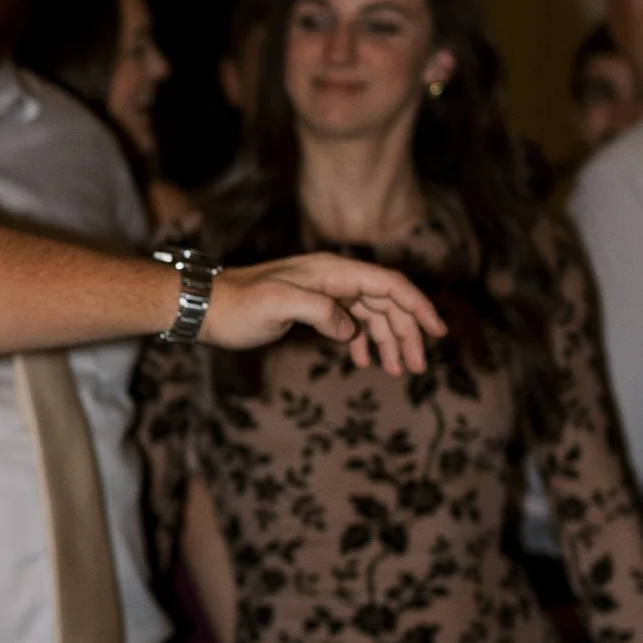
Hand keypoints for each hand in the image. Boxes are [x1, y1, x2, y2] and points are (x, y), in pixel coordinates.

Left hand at [203, 255, 445, 375]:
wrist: (206, 307)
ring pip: (372, 315)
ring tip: (398, 371)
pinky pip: (352, 322)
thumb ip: (319, 311)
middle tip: (416, 367)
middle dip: (407, 333)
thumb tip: (350, 330)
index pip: (389, 285)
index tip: (437, 331)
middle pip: (387, 302)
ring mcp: (326, 292)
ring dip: (388, 341)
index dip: (417, 306)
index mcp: (332, 271)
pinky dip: (364, 341)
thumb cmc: (237, 306)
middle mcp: (334, 278)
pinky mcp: (315, 308)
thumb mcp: (276, 305)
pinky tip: (365, 361)